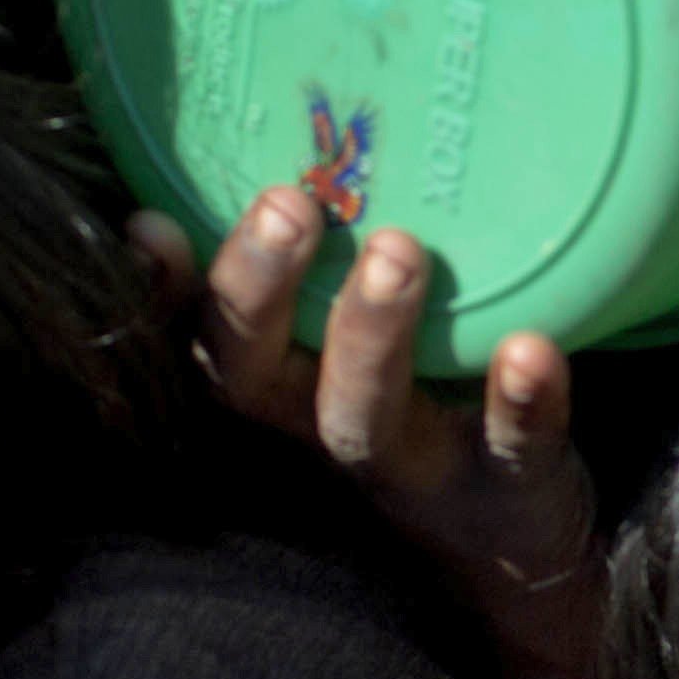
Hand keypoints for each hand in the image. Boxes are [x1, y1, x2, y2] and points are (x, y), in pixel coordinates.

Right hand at [156, 191, 600, 678]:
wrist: (521, 553)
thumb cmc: (424, 401)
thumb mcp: (354, 339)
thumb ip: (317, 264)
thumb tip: (289, 126)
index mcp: (281, 384)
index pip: (200, 337)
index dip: (162, 295)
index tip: (147, 225)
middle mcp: (325, 428)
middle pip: (255, 377)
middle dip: (256, 294)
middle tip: (286, 203)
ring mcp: (416, 466)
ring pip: (364, 416)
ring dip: (370, 336)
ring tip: (396, 253)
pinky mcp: (509, 488)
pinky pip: (513, 447)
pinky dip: (521, 402)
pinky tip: (530, 350)